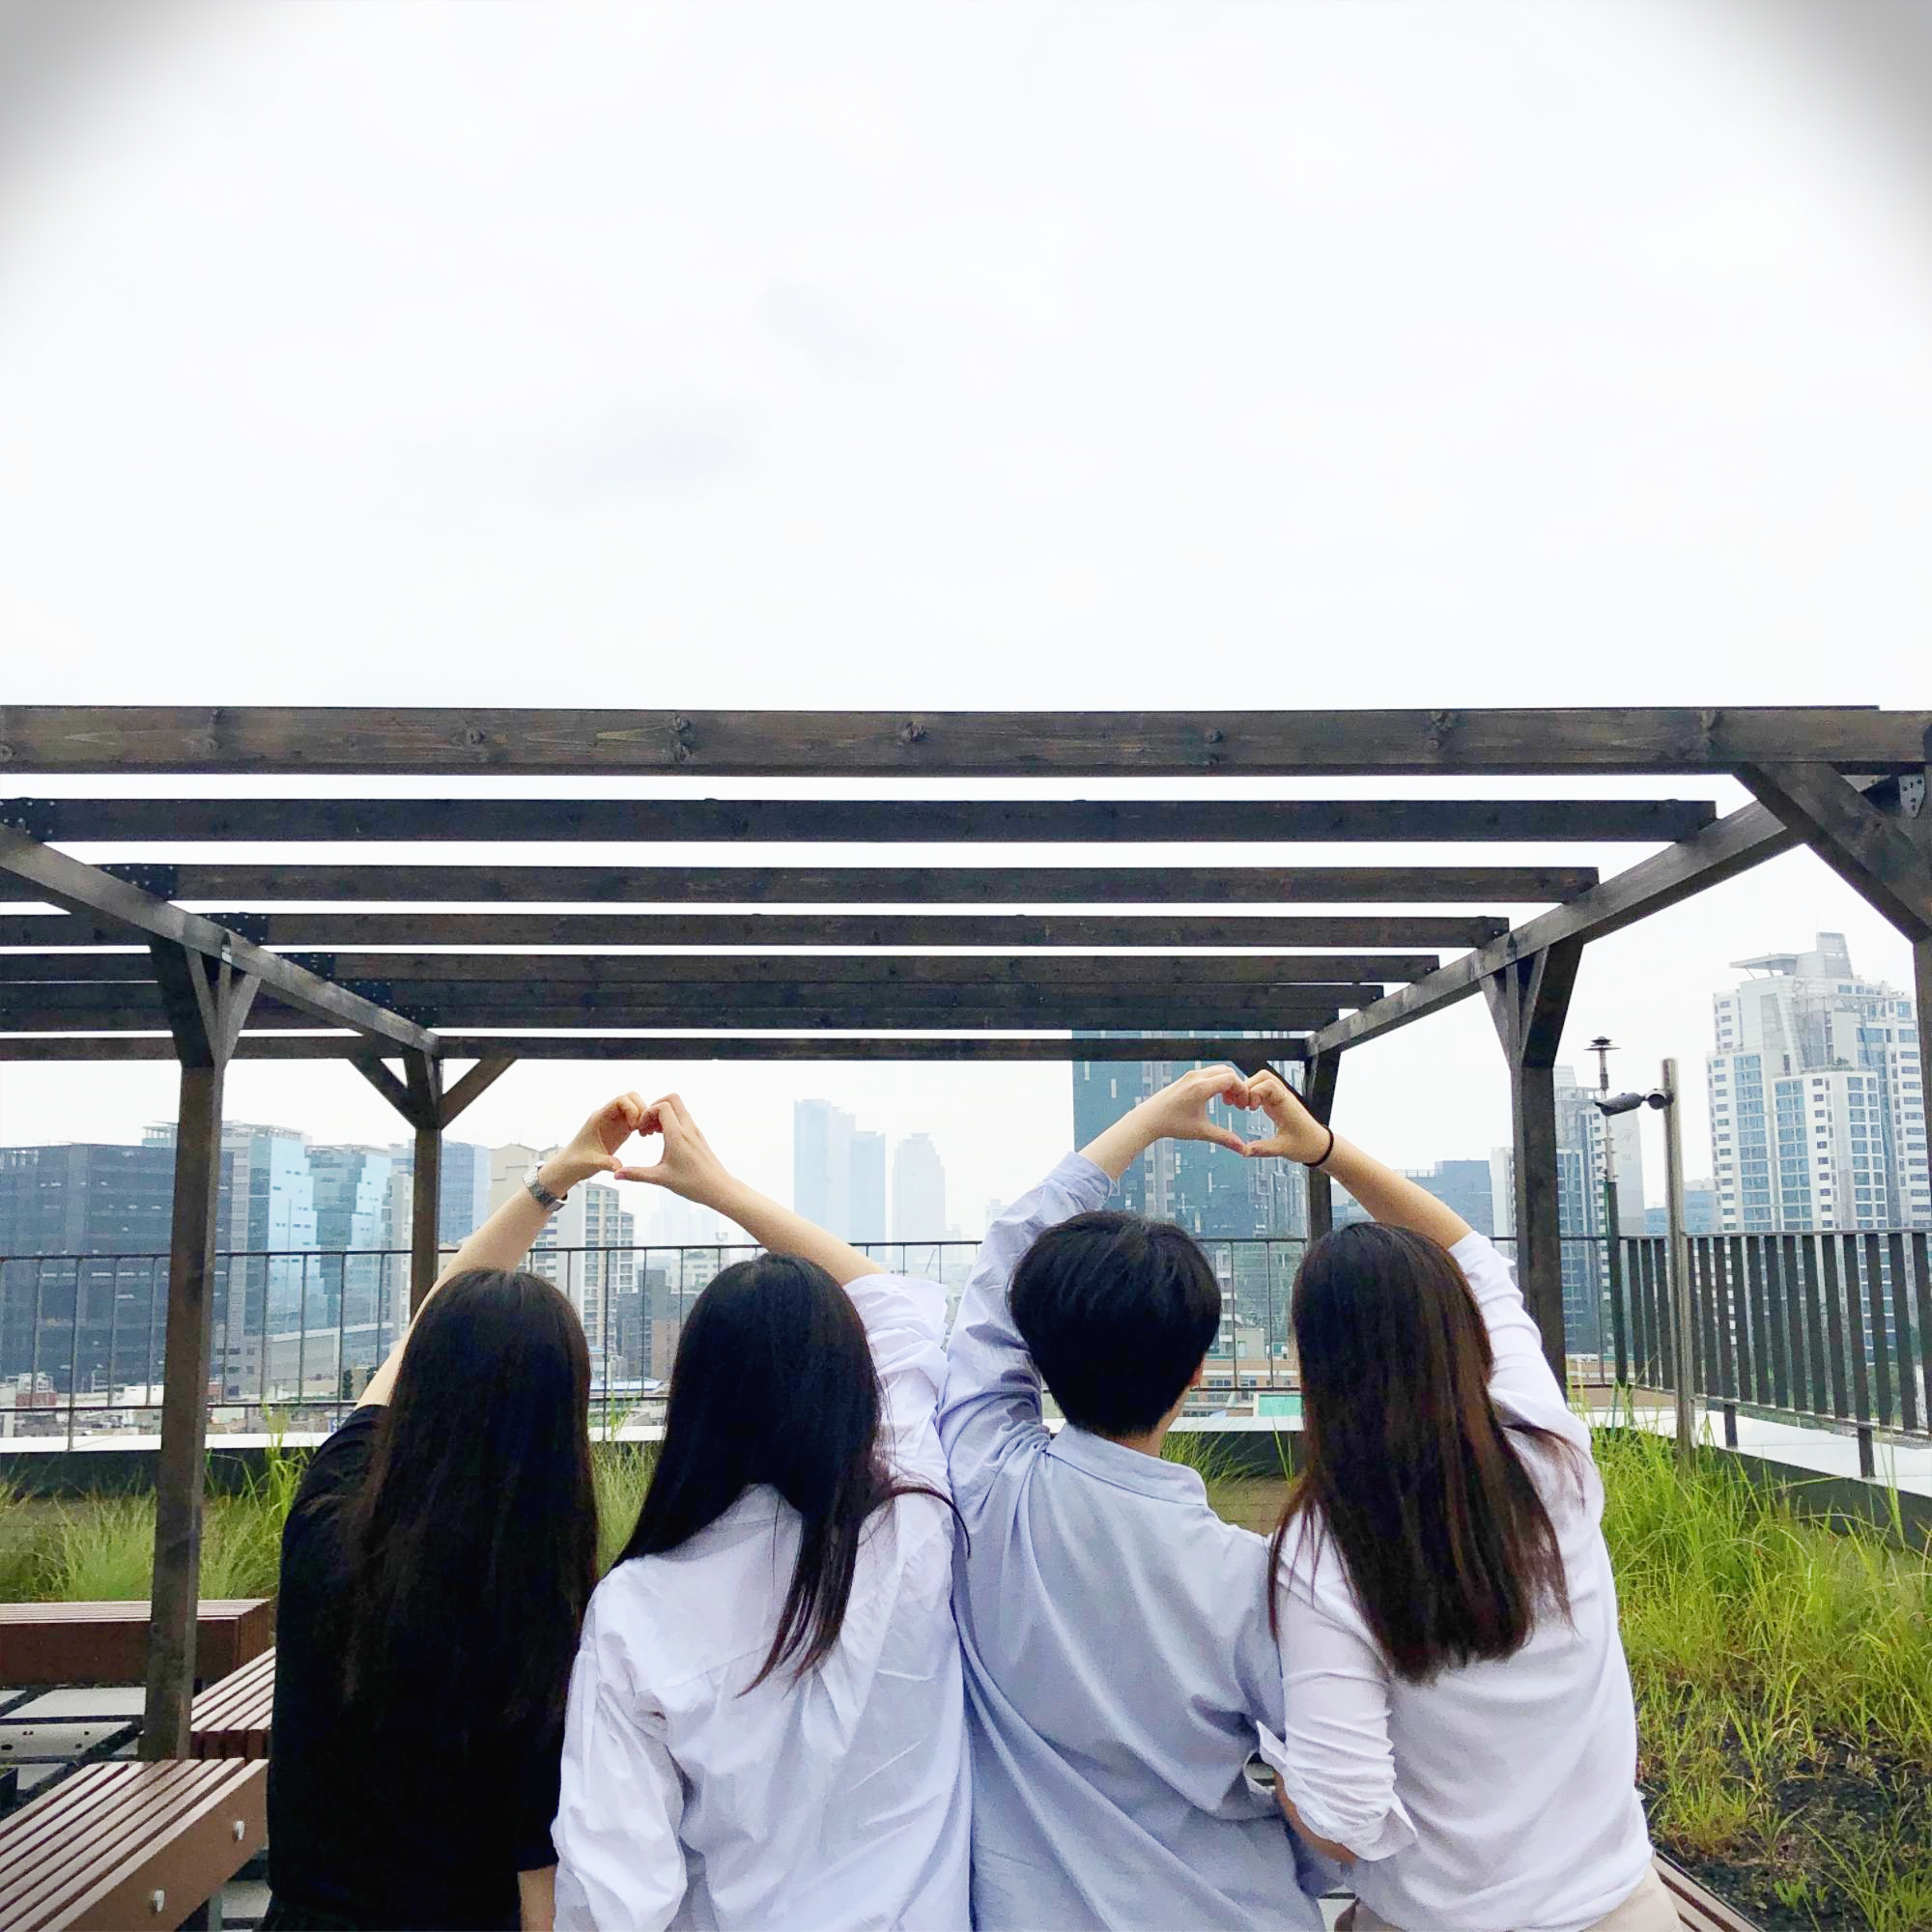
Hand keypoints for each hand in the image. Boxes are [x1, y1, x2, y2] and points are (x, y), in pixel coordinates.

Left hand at [540, 1092, 650, 1192]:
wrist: (571, 1166)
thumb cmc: (577, 1162)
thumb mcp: (592, 1164)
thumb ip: (606, 1163)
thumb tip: (619, 1167)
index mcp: (599, 1118)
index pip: (620, 1100)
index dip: (632, 1109)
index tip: (634, 1126)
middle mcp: (607, 1116)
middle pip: (630, 1098)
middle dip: (641, 1110)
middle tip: (643, 1128)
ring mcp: (614, 1121)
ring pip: (634, 1106)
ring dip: (643, 1116)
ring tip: (645, 1133)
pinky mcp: (619, 1129)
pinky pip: (635, 1117)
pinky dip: (642, 1123)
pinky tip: (643, 1135)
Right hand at [611, 1093, 736, 1207]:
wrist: (718, 1188)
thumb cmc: (693, 1184)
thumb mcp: (660, 1178)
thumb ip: (636, 1175)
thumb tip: (616, 1175)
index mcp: (678, 1135)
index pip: (662, 1106)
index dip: (647, 1113)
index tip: (641, 1129)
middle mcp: (688, 1128)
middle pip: (672, 1099)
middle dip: (655, 1107)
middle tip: (646, 1125)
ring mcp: (695, 1131)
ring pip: (679, 1108)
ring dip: (663, 1115)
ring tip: (653, 1133)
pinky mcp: (698, 1136)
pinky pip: (684, 1118)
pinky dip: (671, 1121)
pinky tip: (664, 1139)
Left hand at [1135, 1065, 1250, 1152]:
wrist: (1148, 1119)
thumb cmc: (1173, 1125)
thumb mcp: (1201, 1132)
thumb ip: (1225, 1138)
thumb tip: (1244, 1150)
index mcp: (1201, 1087)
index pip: (1231, 1079)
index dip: (1242, 1091)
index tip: (1243, 1106)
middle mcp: (1196, 1077)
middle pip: (1227, 1071)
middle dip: (1237, 1086)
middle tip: (1238, 1104)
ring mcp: (1190, 1075)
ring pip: (1218, 1071)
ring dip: (1227, 1084)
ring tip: (1228, 1103)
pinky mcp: (1186, 1078)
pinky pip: (1208, 1074)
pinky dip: (1217, 1082)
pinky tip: (1216, 1100)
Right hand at [1239, 1068, 1330, 1164]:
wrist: (1319, 1146)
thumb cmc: (1307, 1145)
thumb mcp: (1283, 1149)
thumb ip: (1262, 1149)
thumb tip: (1243, 1150)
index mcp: (1286, 1104)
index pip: (1268, 1083)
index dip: (1254, 1092)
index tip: (1250, 1108)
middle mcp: (1283, 1098)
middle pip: (1263, 1077)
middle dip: (1248, 1087)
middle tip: (1241, 1104)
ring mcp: (1280, 1099)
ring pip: (1262, 1081)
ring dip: (1249, 1090)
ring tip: (1243, 1106)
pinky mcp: (1277, 1103)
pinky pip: (1263, 1091)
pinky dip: (1253, 1095)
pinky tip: (1249, 1108)